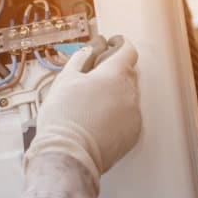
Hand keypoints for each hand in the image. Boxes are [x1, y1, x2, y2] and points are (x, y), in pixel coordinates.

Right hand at [25, 39, 141, 182]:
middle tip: (95, 77)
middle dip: (114, 72)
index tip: (114, 44)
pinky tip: (99, 121)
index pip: (128, 50)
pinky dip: (118, 115)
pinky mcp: (133, 134)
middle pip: (128, 73)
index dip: (120, 45)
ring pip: (128, 96)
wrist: (68, 154)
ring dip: (115, 95)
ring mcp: (134, 114)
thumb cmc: (64, 118)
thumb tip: (88, 51)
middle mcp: (130, 93)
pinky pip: (128, 116)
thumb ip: (80, 60)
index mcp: (115, 75)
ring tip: (92, 104)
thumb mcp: (65, 80)